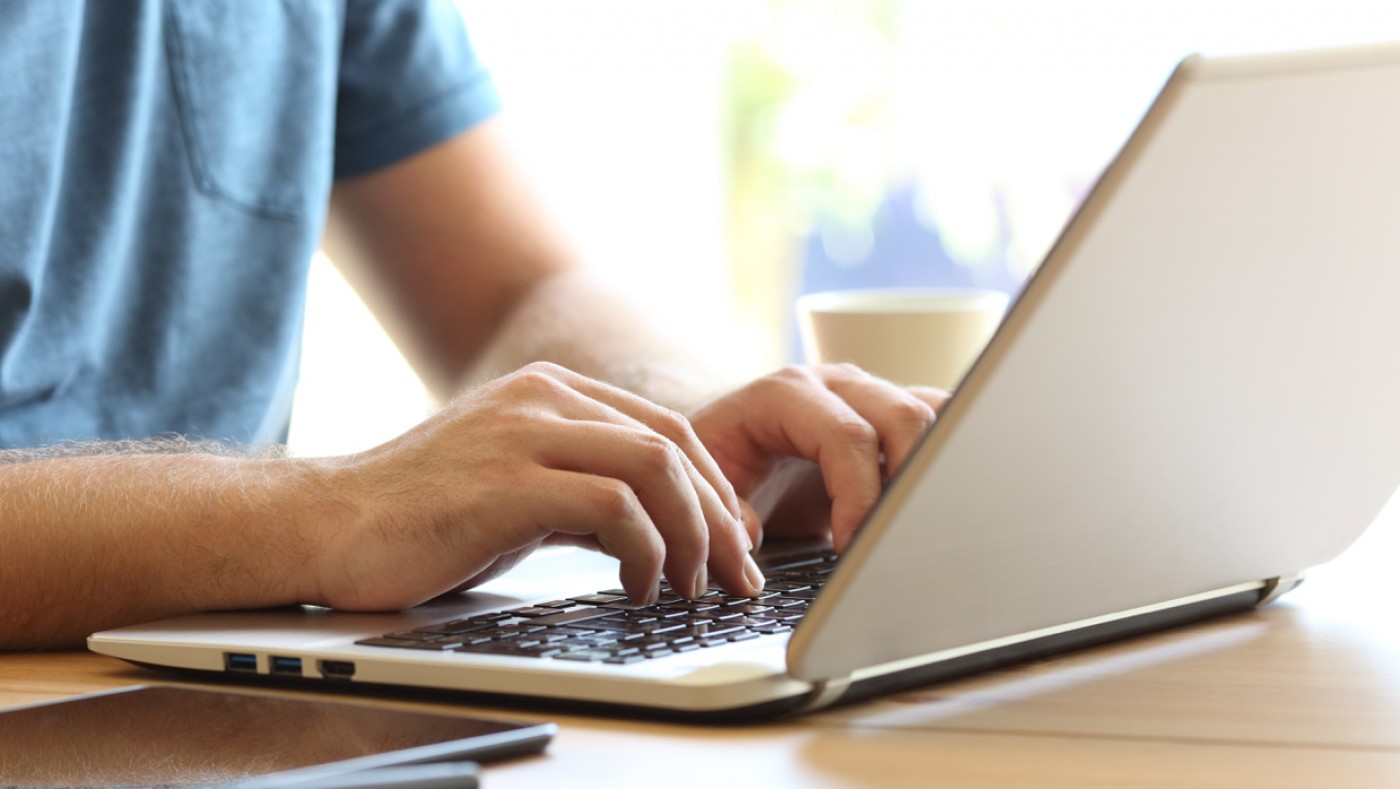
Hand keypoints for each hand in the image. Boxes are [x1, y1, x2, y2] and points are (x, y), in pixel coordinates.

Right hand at [310, 362, 760, 609]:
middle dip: (718, 516)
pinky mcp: (507, 483)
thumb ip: (585, 492)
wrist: (327, 525)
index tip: (732, 541)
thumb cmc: (422, 516)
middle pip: (673, 445)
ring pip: (654, 468)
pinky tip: (638, 587)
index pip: (665, 430)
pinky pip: (613, 509)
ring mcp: (524, 434)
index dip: (713, 488)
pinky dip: (646, 552)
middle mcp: (544, 398)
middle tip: (736, 574)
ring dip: (691, 535)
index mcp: (551, 391)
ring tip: (691, 586)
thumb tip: (658, 531)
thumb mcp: (520, 489)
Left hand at [689, 364, 948, 552]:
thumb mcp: (702, 486)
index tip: (851, 548)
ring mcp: (870, 395)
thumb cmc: (716, 460)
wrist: (726, 440)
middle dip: (909, 485)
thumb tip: (748, 536)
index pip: (846, 436)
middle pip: (904, 416)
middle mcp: (836, 385)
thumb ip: (722, 512)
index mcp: (786, 394)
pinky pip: (942, 422)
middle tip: (892, 541)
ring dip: (936, 470)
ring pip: (935, 414)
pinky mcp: (893, 417)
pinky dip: (949, 460)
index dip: (858, 497)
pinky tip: (937, 503)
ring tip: (916, 524)